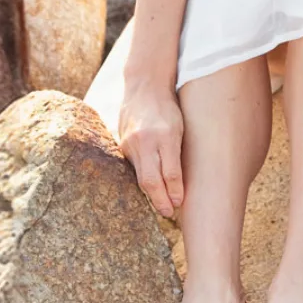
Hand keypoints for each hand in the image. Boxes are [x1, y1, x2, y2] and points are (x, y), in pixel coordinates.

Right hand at [118, 79, 185, 218]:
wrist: (144, 88)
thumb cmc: (169, 109)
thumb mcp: (181, 128)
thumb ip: (178, 154)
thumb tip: (180, 184)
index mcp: (165, 135)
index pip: (170, 171)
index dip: (175, 190)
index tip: (179, 203)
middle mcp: (145, 140)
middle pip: (151, 179)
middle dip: (160, 200)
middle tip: (169, 213)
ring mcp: (130, 143)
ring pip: (140, 177)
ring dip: (151, 194)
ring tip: (162, 207)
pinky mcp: (122, 145)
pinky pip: (133, 169)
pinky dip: (142, 181)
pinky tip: (150, 191)